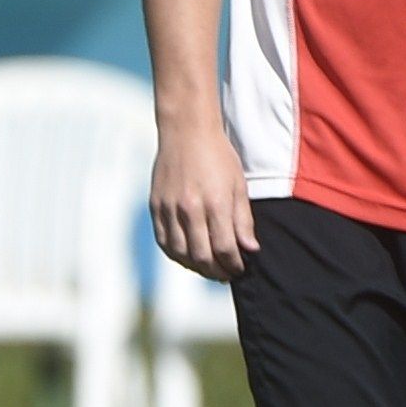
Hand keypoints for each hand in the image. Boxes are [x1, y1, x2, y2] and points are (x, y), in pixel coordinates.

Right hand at [148, 114, 257, 280]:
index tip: (241, 267)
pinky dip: (176, 255)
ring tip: (208, 267)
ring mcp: (169, 208)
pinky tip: (187, 256)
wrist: (186, 132)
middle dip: (217, 271)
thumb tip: (249, 250)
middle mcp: (189, 209)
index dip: (235, 264)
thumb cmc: (218, 156)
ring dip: (195, 266)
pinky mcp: (156, 206)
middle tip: (226, 274)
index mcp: (215, 203)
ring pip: (180, 253)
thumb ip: (243, 220)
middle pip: (202, 256)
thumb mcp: (238, 186)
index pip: (226, 248)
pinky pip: (163, 241)